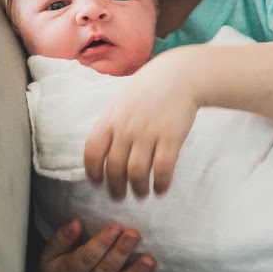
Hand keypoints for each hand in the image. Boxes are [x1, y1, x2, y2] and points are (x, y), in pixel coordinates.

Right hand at [33, 219, 158, 271]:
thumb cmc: (56, 270)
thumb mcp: (49, 254)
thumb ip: (61, 238)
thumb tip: (76, 223)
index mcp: (69, 271)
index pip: (87, 257)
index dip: (101, 243)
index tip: (115, 227)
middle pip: (106, 270)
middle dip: (121, 252)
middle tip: (134, 234)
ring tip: (150, 260)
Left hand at [85, 48, 201, 196]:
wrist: (180, 75)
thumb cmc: (148, 89)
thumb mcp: (121, 102)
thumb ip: (111, 124)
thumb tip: (101, 151)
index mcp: (110, 119)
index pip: (93, 152)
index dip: (93, 171)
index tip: (97, 182)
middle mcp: (126, 128)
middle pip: (114, 168)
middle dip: (116, 188)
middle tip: (120, 196)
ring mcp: (148, 132)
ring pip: (137, 172)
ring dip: (138, 188)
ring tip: (141, 194)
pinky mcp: (171, 136)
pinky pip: (163, 168)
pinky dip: (161, 183)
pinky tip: (161, 188)